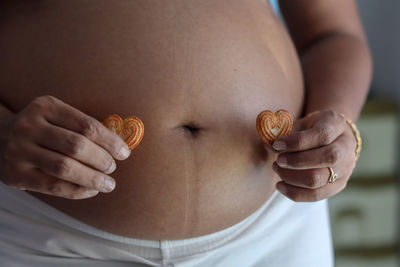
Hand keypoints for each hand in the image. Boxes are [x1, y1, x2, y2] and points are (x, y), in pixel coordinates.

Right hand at [0, 95, 130, 198]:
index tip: (124, 152)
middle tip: (113, 168)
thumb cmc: (40, 128)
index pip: (86, 126)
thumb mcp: (56, 116)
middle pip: (77, 146)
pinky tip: (91, 191)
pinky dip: (77, 191)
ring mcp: (19, 151)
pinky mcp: (16, 174)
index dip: (110, 141)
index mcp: (46, 107)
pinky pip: (53, 186)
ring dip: (93, 179)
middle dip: (102, 160)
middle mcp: (30, 127)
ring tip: (108, 184)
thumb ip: (81, 127)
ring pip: (65, 168)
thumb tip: (118, 146)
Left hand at [269, 110, 356, 201]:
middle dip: (295, 161)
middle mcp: (346, 148)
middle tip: (278, 160)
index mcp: (337, 126)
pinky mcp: (338, 186)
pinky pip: (316, 195)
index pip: (322, 135)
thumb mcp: (300, 123)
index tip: (277, 144)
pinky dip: (294, 192)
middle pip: (326, 158)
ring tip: (277, 169)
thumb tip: (269, 145)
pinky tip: (280, 185)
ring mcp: (345, 169)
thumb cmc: (311, 129)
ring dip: (291, 177)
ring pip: (318, 179)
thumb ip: (285, 132)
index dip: (297, 142)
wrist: (333, 137)